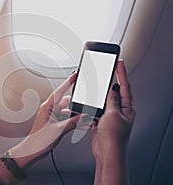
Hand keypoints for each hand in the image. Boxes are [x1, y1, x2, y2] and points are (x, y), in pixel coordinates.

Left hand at [11, 72, 82, 167]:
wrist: (32, 150)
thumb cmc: (39, 140)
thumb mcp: (59, 130)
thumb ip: (73, 122)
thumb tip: (84, 117)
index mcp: (47, 107)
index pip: (60, 91)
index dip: (68, 83)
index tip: (75, 75)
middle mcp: (49, 109)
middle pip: (66, 101)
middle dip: (76, 104)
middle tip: (86, 106)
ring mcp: (51, 115)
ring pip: (67, 110)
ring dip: (75, 114)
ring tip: (85, 119)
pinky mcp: (53, 122)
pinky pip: (65, 117)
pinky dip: (72, 120)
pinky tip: (80, 124)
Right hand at [91, 60, 135, 184]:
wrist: (107, 153)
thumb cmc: (114, 138)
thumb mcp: (113, 114)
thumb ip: (112, 100)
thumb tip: (112, 88)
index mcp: (127, 108)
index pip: (125, 86)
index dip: (122, 73)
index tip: (119, 62)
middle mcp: (120, 110)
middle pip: (115, 91)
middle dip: (111, 80)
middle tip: (108, 68)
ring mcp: (111, 115)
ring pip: (104, 99)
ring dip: (99, 93)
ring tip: (96, 84)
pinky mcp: (102, 120)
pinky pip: (97, 108)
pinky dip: (93, 104)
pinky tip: (89, 101)